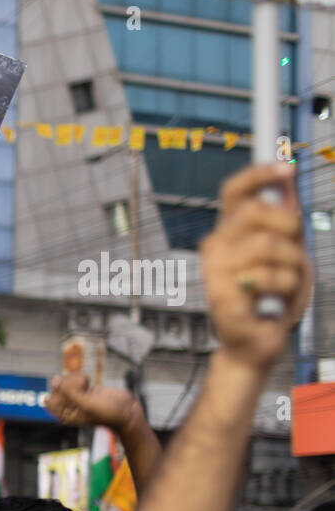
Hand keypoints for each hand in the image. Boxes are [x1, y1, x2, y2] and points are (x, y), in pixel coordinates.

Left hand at [46, 372, 141, 432]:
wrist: (126, 410)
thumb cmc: (107, 412)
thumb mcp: (87, 404)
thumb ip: (69, 393)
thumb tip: (55, 380)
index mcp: (65, 416)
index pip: (49, 401)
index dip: (58, 393)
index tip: (72, 394)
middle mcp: (68, 407)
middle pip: (56, 388)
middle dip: (69, 384)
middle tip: (83, 388)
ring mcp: (75, 397)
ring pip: (65, 381)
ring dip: (76, 379)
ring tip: (87, 385)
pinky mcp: (82, 389)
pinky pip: (74, 378)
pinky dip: (82, 378)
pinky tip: (90, 383)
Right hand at [201, 163, 311, 370]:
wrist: (258, 341)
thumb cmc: (272, 297)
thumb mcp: (288, 250)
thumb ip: (285, 217)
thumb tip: (287, 178)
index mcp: (228, 234)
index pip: (235, 192)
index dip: (259, 174)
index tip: (287, 169)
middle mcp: (215, 249)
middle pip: (255, 212)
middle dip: (288, 226)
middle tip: (295, 248)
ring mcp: (214, 273)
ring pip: (269, 245)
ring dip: (292, 265)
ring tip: (285, 283)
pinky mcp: (222, 297)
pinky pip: (269, 277)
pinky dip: (284, 289)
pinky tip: (274, 301)